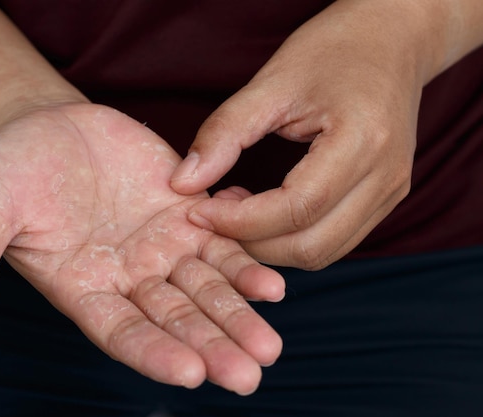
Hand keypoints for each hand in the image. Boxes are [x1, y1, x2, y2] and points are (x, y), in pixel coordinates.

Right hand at [0, 102, 284, 394]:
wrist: (45, 127)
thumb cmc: (9, 171)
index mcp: (83, 288)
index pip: (122, 332)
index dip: (155, 353)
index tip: (191, 373)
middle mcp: (128, 277)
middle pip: (176, 319)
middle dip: (213, 345)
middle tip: (249, 374)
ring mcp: (160, 246)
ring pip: (206, 287)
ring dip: (239, 313)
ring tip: (271, 340)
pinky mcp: (184, 212)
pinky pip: (220, 241)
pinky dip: (245, 262)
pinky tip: (273, 285)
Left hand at [170, 1, 428, 268]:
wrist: (391, 40)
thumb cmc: (333, 51)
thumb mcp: (271, 83)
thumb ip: (224, 134)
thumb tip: (182, 184)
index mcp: (362, 142)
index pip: (296, 208)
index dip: (239, 221)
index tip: (196, 211)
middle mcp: (386, 179)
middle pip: (310, 245)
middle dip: (250, 243)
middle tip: (211, 214)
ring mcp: (391, 194)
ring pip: (322, 253)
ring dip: (269, 246)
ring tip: (235, 208)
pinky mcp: (385, 200)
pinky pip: (333, 241)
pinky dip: (291, 238)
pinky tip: (263, 210)